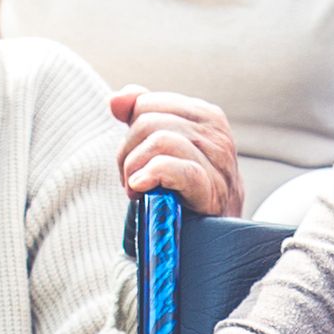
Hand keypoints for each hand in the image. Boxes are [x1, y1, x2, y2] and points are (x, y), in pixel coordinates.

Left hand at [109, 86, 245, 216]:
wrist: (218, 234)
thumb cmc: (187, 189)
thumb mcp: (164, 147)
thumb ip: (141, 115)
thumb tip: (116, 99)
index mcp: (205, 116)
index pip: (147, 104)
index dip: (130, 132)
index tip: (135, 158)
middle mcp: (216, 134)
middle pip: (148, 121)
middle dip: (128, 153)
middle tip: (132, 179)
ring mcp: (217, 163)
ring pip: (159, 140)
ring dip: (134, 168)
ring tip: (136, 189)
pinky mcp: (212, 191)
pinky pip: (177, 169)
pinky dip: (152, 175)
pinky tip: (140, 188)